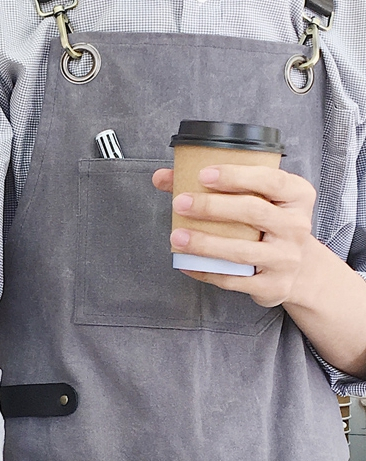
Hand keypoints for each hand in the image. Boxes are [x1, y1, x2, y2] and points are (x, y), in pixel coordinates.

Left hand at [152, 164, 316, 307]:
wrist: (299, 270)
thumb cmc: (268, 226)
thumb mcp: (256, 200)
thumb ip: (211, 185)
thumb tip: (162, 177)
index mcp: (297, 197)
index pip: (271, 180)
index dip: (237, 176)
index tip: (203, 174)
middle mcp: (296, 226)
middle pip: (253, 211)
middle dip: (212, 206)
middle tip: (180, 203)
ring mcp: (286, 258)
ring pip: (241, 251)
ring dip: (205, 244)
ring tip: (177, 236)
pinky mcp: (273, 286)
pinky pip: (234, 280)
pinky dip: (206, 272)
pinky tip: (185, 264)